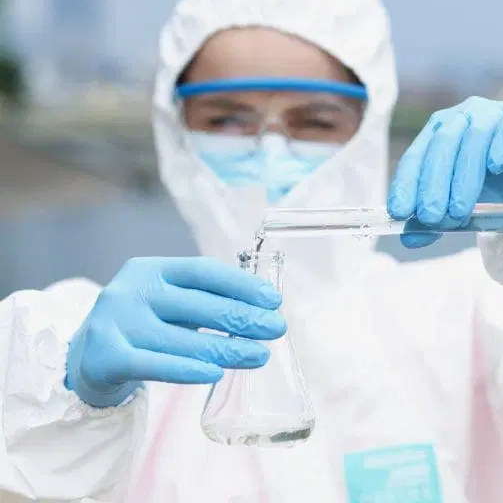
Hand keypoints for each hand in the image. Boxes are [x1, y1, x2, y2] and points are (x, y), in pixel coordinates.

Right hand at [65, 257, 286, 407]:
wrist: (86, 357)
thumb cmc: (143, 325)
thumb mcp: (167, 302)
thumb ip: (204, 301)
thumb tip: (263, 311)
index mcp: (151, 269)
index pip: (203, 271)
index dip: (241, 284)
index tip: (273, 300)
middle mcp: (131, 290)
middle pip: (198, 305)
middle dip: (243, 317)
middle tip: (276, 329)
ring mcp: (116, 322)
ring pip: (183, 339)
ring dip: (227, 348)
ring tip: (259, 356)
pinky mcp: (106, 357)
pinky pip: (156, 366)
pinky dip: (187, 370)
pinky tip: (216, 373)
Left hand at [387, 97, 502, 247]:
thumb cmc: (496, 193)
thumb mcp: (462, 210)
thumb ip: (436, 221)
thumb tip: (409, 238)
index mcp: (438, 135)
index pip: (416, 156)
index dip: (407, 183)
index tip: (400, 212)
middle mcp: (463, 117)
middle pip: (442, 144)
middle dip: (434, 183)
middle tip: (432, 217)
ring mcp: (495, 112)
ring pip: (474, 135)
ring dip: (464, 175)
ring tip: (461, 211)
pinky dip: (501, 143)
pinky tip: (495, 167)